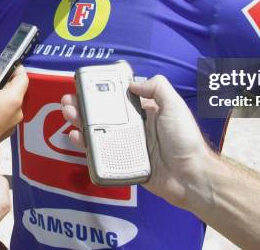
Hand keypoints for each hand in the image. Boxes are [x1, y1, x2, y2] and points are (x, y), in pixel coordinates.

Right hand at [0, 63, 27, 148]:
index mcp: (13, 99)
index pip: (23, 78)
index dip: (17, 69)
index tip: (8, 65)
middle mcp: (17, 111)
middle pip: (15, 91)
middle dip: (1, 83)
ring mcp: (12, 124)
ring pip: (7, 103)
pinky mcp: (5, 132)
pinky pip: (3, 114)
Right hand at [61, 75, 214, 208]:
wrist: (190, 177)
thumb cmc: (185, 140)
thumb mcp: (175, 106)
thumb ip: (157, 88)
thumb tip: (133, 83)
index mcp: (146, 112)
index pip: (119, 97)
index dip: (102, 91)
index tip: (86, 85)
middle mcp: (134, 127)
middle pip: (103, 114)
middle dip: (84, 106)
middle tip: (69, 100)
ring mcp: (127, 146)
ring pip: (98, 132)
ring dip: (81, 122)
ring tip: (69, 114)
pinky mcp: (123, 164)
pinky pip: (101, 154)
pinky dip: (86, 145)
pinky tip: (78, 137)